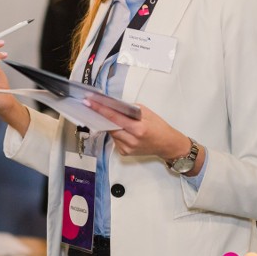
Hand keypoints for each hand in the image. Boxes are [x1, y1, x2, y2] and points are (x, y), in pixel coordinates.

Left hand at [84, 99, 199, 171]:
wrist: (167, 145)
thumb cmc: (159, 127)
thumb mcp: (147, 113)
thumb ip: (131, 109)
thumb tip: (114, 105)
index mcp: (138, 129)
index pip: (115, 117)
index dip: (101, 109)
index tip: (89, 102)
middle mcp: (131, 140)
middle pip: (110, 126)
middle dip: (101, 116)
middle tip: (92, 106)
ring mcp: (127, 148)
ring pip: (111, 133)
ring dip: (109, 124)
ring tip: (107, 116)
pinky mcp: (125, 153)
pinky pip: (115, 140)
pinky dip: (115, 133)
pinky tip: (120, 129)